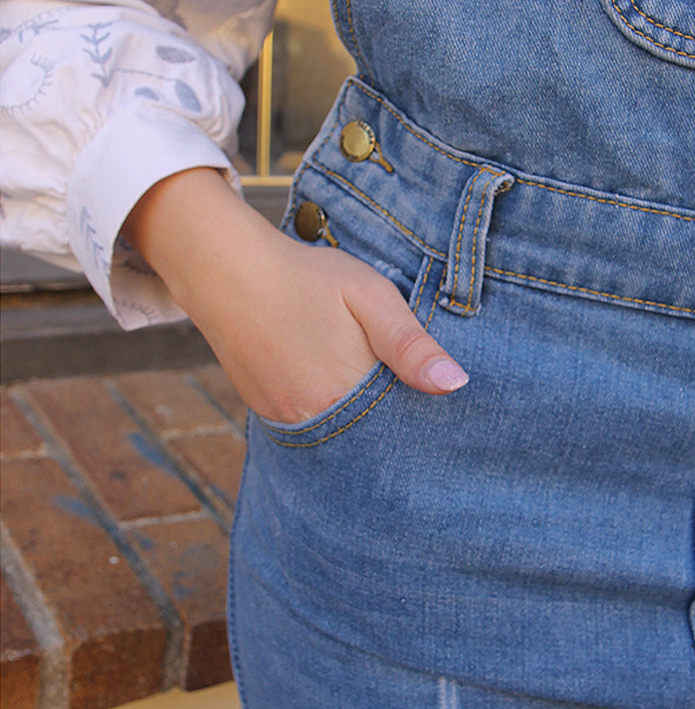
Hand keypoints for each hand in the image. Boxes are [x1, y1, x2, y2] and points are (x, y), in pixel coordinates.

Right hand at [123, 169, 466, 422]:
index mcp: (344, 393)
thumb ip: (410, 344)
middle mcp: (312, 417)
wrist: (226, 270)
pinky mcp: (265, 412)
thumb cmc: (307, 277)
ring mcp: (284, 418)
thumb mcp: (370, 297)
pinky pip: (309, 425)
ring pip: (338, 433)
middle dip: (390, 423)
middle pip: (368, 438)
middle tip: (402, 392)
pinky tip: (337, 385)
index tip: (435, 405)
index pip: (399, 428)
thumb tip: (455, 385)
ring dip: (358, 419)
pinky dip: (328, 412)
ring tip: (371, 388)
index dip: (419, 417)